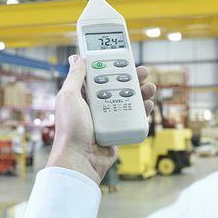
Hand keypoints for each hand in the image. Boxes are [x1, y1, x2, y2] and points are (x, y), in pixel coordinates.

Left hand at [47, 54, 156, 184]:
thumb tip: (77, 57)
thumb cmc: (70, 130)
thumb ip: (75, 76)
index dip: (111, 65)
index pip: (99, 75)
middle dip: (131, 77)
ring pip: (128, 100)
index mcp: (82, 95)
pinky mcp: (117, 130)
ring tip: (149, 88)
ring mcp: (107, 118)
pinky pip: (132, 117)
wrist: (79, 160)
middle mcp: (95, 105)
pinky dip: (142, 110)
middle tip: (143, 72)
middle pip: (117, 86)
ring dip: (140, 93)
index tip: (123, 58)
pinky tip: (148, 104)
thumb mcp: (68, 97)